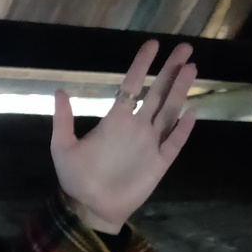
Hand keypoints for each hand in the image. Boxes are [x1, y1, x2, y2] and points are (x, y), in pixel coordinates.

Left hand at [51, 40, 196, 233]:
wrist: (89, 207)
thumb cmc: (75, 178)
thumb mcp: (63, 147)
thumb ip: (63, 120)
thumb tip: (59, 90)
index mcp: (114, 120)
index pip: (131, 86)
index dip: (141, 65)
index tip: (152, 44)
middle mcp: (136, 127)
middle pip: (157, 93)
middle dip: (170, 70)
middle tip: (184, 48)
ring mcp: (149, 144)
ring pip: (169, 111)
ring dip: (180, 91)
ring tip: (192, 68)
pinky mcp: (159, 163)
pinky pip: (174, 143)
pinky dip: (182, 129)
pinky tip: (192, 112)